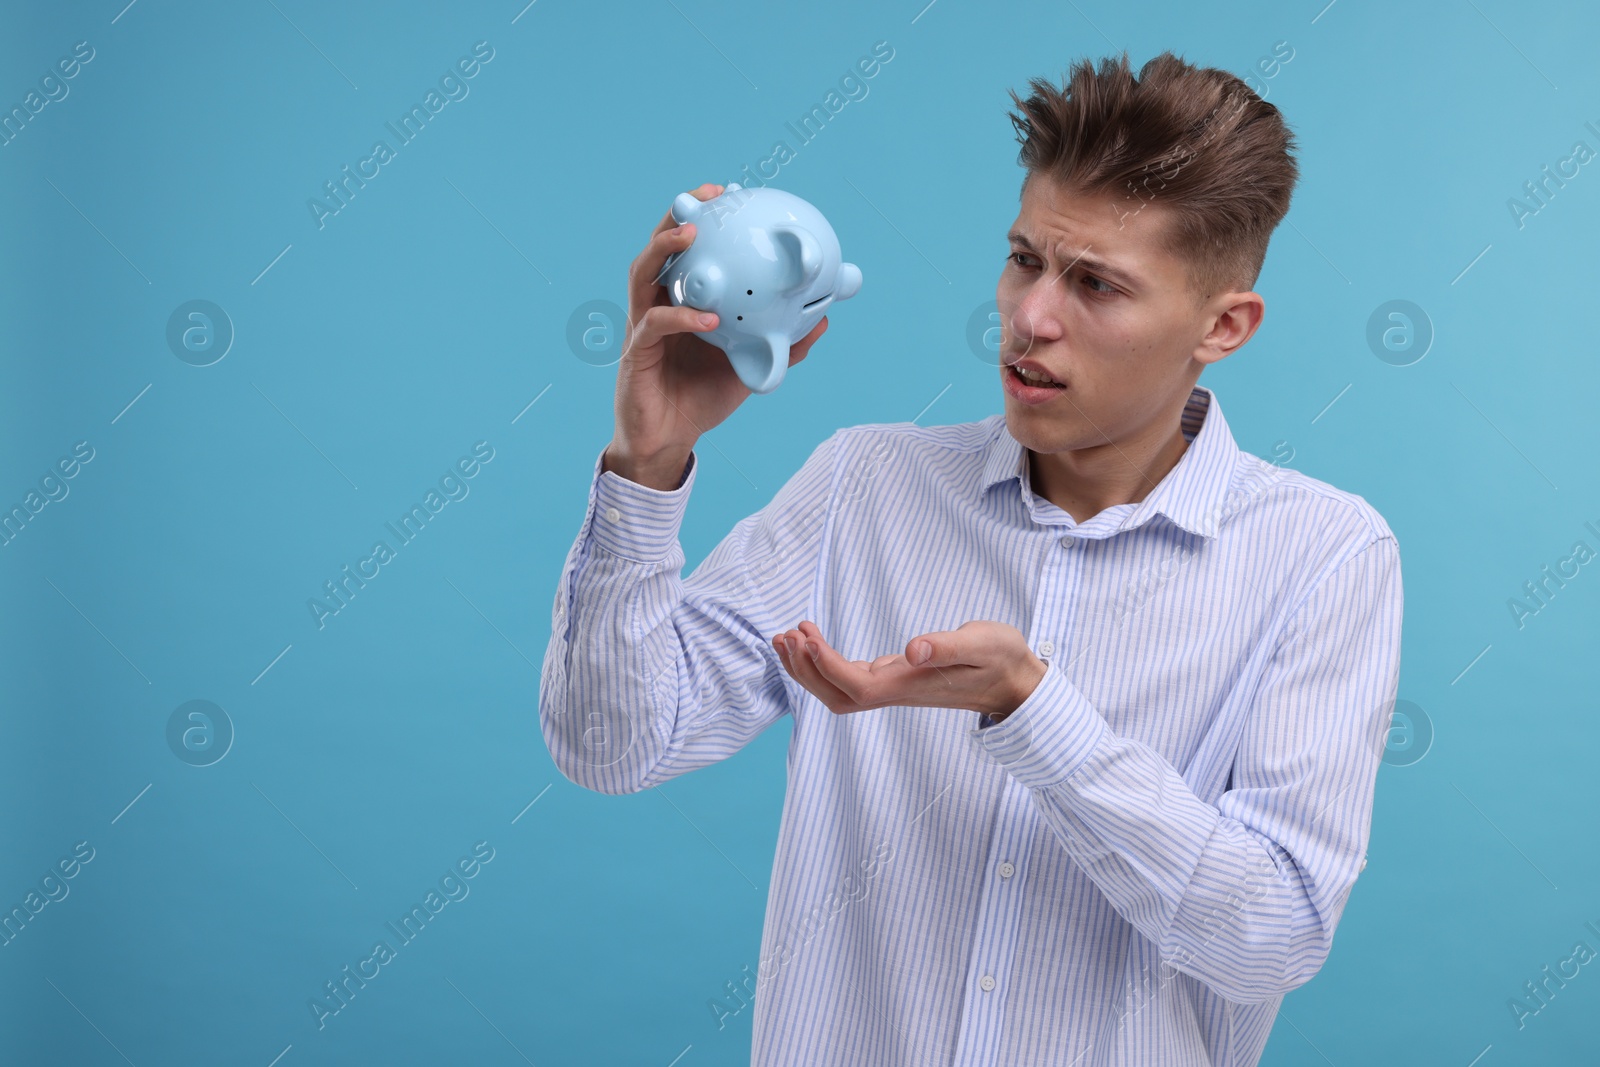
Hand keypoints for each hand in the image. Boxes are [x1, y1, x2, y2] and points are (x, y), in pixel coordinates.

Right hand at [604, 182, 829, 489]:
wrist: (670, 440)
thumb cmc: (702, 399)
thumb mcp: (749, 366)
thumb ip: (783, 344)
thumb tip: (823, 321)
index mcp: (681, 302)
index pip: (687, 252)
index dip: (702, 218)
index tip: (726, 191)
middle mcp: (657, 305)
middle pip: (657, 249)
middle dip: (678, 215)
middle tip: (706, 195)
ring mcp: (642, 326)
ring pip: (642, 275)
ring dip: (665, 249)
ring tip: (693, 233)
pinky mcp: (635, 352)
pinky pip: (654, 326)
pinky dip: (680, 317)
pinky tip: (707, 317)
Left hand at [771, 620, 1048, 720]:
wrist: (1015, 682)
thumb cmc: (1001, 660)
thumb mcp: (982, 644)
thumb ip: (947, 646)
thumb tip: (913, 649)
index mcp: (910, 685)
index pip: (856, 685)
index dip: (826, 665)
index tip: (806, 636)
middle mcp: (896, 691)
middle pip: (836, 696)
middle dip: (804, 670)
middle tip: (783, 635)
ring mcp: (894, 687)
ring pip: (838, 690)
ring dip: (807, 668)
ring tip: (785, 637)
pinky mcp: (896, 678)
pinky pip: (849, 678)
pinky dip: (824, 661)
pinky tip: (812, 642)